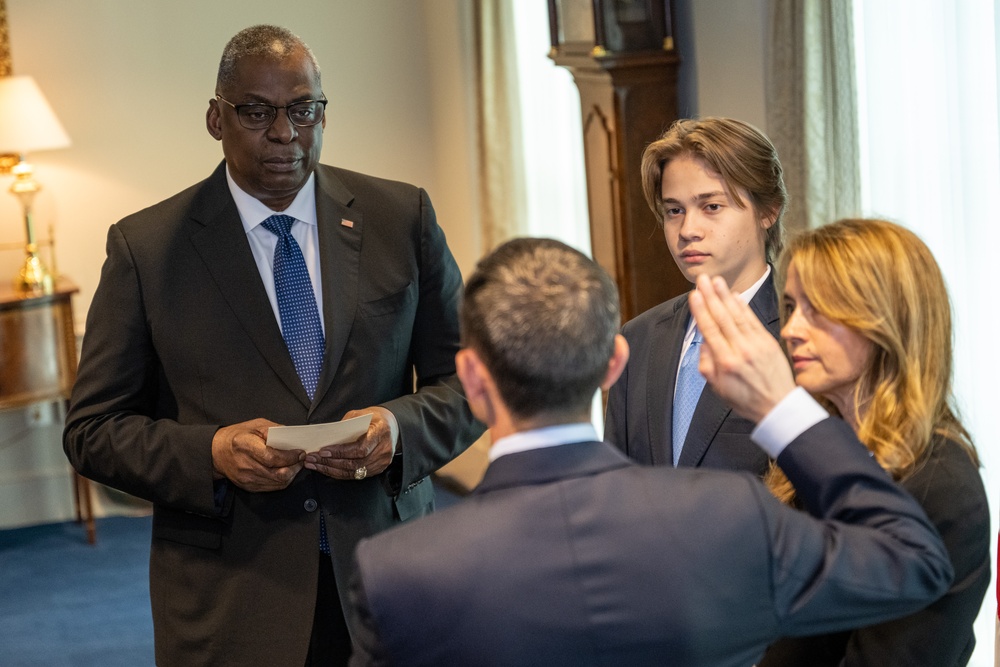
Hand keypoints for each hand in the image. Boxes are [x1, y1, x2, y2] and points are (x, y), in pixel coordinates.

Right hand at [212, 418, 303, 491]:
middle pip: (278, 474)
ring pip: (278, 483)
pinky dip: (283, 480)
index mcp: (245, 445)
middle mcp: (245, 465)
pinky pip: (272, 487)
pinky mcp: (248, 487)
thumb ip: (275, 430)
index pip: (273, 458)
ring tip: (295, 465)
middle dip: (295, 467)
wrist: (216, 452)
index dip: (290, 457)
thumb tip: (293, 437)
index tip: (300, 452)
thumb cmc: (237, 436)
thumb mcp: (255, 425)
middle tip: (301, 459)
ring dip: (291, 474)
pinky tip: (286, 471)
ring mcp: (247, 479)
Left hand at [304, 407, 394, 480]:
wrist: (392, 426)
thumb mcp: (360, 414)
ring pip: (354, 472)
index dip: (340, 452)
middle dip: (330, 462)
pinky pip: (356, 475)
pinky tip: (327, 469)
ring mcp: (382, 461)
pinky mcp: (378, 469)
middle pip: (355, 463)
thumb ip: (345, 425)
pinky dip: (339, 473)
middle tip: (313, 459)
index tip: (323, 451)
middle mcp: (383, 449)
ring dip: (331, 470)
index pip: (360, 449)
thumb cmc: (375, 418)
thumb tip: (327, 438)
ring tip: (315, 465)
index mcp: (380, 432)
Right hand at [688, 274, 796, 422]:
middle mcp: (741, 350)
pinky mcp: (768, 341)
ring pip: (737, 315)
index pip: (710, 330)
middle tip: (702, 279)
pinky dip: (743, 306)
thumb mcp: (717, 388)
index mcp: (725, 362)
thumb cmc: (745, 399)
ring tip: (717, 281)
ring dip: (725, 295)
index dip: (701, 310)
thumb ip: (707, 365)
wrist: (777, 405)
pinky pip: (752, 320)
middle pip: (722, 317)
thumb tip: (705, 343)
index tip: (694, 295)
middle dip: (710, 296)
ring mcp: (756, 344)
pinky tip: (735, 295)